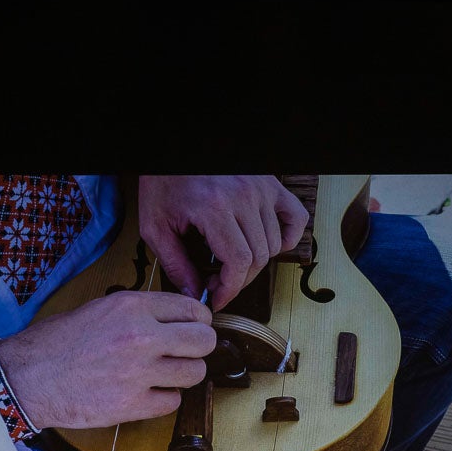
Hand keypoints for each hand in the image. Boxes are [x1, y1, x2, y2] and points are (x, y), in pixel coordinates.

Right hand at [0, 290, 215, 430]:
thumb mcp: (100, 309)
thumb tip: (174, 319)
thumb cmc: (56, 343)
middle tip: (186, 352)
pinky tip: (147, 393)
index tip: (193, 328)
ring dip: (184, 375)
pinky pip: (173, 402)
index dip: (198, 321)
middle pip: (204, 341)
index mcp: (132, 307)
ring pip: (195, 373)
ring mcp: (139, 373)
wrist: (27, 378)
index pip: (193, 310)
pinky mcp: (133, 405)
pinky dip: (164, 399)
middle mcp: (141, 337)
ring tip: (164, 374)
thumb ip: (139, 312)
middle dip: (199, 347)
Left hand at [137, 175, 308, 309]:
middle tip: (218, 283)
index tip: (217, 299)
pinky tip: (266, 243)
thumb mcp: (156, 225)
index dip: (230, 289)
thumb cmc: (164, 180)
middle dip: (238, 280)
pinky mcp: (270, 184)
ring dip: (256, 262)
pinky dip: (288, 237)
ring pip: (274, 244)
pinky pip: (295, 217)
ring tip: (232, 261)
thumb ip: (175, 264)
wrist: (175, 151)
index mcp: (215, 207)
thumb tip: (194, 294)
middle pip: (257, 258)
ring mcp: (261, 189)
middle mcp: (243, 197)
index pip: (238, 263)